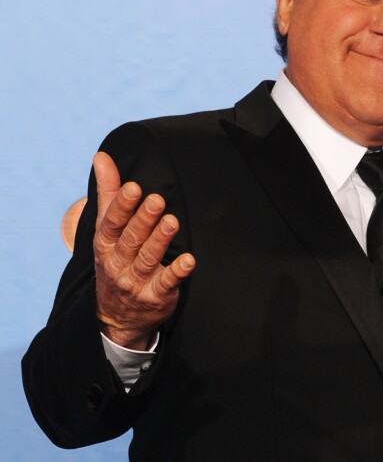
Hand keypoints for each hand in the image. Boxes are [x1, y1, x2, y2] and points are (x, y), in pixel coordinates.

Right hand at [92, 151, 194, 349]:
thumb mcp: (107, 230)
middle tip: (156, 200)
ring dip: (160, 240)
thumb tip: (102, 157)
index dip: (121, 207)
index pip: (112, 224)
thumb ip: (108, 193)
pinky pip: (167, 283)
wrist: (116, 316)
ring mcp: (136, 282)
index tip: (133, 187)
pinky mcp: (156, 296)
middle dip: (143, 220)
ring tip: (172, 221)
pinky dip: (177, 272)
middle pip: (131, 240)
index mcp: (106, 245)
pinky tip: (189, 261)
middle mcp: (118, 264)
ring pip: (148, 259)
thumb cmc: (115, 260)